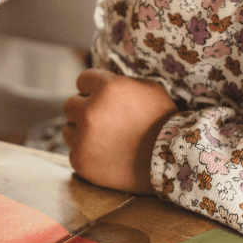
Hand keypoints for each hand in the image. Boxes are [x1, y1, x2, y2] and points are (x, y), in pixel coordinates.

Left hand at [61, 68, 176, 194]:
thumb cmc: (163, 122)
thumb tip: (98, 82)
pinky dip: (87, 155)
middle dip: (85, 111)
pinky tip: (107, 156)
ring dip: (82, 133)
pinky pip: (74, 153)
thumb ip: (118, 82)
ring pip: (69, 130)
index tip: (105, 100)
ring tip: (107, 140)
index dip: (94, 89)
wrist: (174, 162)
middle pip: (71, 105)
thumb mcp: (148, 88)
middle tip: (106, 122)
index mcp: (106, 88)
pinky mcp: (82, 162)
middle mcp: (90, 111)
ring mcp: (83, 139)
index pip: (83, 80)